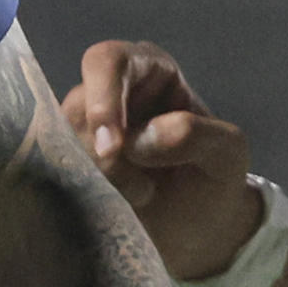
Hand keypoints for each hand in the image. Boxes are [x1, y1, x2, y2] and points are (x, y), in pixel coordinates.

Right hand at [61, 39, 263, 278]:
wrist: (198, 225)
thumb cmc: (215, 176)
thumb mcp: (227, 152)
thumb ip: (195, 135)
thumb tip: (139, 140)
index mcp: (149, 69)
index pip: (108, 61)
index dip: (103, 98)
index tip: (112, 148)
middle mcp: (109, 88)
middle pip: (80, 104)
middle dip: (105, 151)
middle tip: (139, 188)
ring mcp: (85, 122)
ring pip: (66, 138)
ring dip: (101, 174)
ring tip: (141, 193)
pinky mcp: (71, 153)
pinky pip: (59, 162)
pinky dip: (89, 185)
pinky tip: (120, 198)